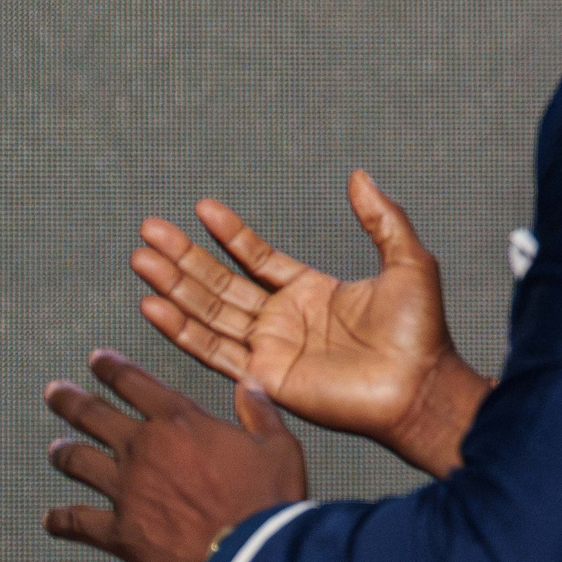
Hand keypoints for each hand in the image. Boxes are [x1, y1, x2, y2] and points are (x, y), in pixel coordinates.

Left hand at [43, 349, 307, 561]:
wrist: (249, 554)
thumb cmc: (267, 498)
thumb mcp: (278, 445)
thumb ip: (259, 413)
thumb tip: (250, 384)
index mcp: (180, 422)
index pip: (137, 383)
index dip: (114, 369)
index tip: (98, 360)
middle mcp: (144, 449)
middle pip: (94, 416)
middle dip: (71, 401)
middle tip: (55, 392)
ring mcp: (126, 491)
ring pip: (79, 463)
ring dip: (64, 453)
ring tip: (55, 449)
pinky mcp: (119, 531)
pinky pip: (78, 523)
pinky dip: (61, 520)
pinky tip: (51, 519)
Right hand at [132, 170, 491, 476]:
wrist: (420, 385)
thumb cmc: (421, 331)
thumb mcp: (407, 261)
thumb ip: (381, 218)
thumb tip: (359, 176)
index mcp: (311, 292)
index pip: (257, 258)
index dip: (230, 234)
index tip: (201, 208)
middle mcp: (283, 320)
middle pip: (221, 283)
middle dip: (184, 257)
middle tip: (149, 230)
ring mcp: (270, 349)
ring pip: (209, 312)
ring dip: (174, 288)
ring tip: (141, 259)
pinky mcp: (262, 377)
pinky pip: (212, 350)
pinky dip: (181, 330)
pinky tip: (154, 306)